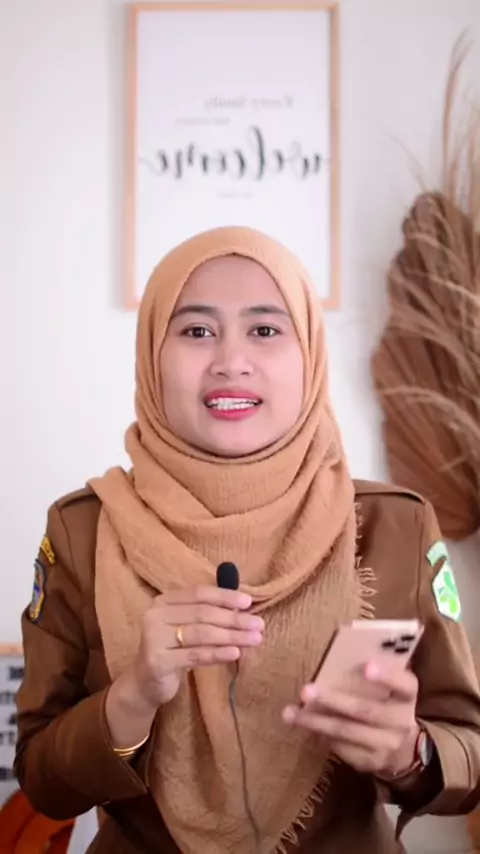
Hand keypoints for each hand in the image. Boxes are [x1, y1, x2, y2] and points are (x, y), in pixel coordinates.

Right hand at [105, 585, 263, 748]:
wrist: (145, 683)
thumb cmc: (173, 650)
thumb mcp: (186, 627)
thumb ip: (207, 614)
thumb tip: (243, 606)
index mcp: (163, 601)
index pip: (198, 593)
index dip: (225, 596)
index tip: (249, 601)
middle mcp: (155, 615)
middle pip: (202, 613)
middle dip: (234, 618)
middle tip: (259, 624)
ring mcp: (154, 638)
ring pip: (201, 634)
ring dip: (231, 636)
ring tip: (255, 639)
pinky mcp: (158, 661)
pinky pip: (194, 655)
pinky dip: (217, 654)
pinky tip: (235, 653)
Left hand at [282, 664, 419, 777]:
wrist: (402, 749)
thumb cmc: (386, 703)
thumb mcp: (390, 689)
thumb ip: (374, 674)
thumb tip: (339, 654)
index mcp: (408, 695)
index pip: (405, 684)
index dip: (387, 676)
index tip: (366, 666)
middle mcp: (402, 722)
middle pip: (366, 711)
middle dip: (333, 701)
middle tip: (305, 691)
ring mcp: (387, 746)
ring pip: (347, 732)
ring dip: (316, 722)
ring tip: (291, 713)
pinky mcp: (371, 763)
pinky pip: (341, 748)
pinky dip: (319, 735)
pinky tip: (304, 726)